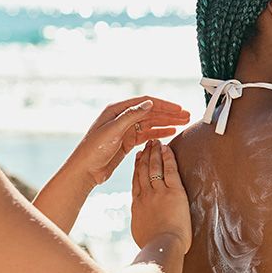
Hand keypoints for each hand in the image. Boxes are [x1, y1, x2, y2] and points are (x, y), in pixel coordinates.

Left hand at [69, 96, 189, 187]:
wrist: (85, 170)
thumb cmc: (93, 149)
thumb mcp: (113, 130)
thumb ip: (131, 116)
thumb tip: (150, 103)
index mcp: (117, 110)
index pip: (145, 103)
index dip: (163, 105)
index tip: (178, 109)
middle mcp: (122, 117)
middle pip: (150, 112)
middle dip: (169, 114)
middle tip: (186, 116)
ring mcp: (125, 130)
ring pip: (150, 123)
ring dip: (167, 123)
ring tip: (183, 123)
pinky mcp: (127, 142)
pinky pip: (146, 135)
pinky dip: (159, 133)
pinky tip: (170, 133)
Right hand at [131, 139, 191, 251]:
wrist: (161, 247)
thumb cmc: (153, 247)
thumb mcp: (140, 235)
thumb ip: (141, 226)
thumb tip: (142, 229)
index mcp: (137, 206)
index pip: (136, 182)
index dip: (136, 168)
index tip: (138, 158)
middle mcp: (145, 196)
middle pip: (143, 171)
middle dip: (145, 156)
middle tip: (147, 145)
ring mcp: (158, 192)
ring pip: (154, 167)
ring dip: (154, 153)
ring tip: (155, 143)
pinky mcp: (173, 192)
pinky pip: (169, 170)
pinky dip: (167, 158)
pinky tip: (167, 148)